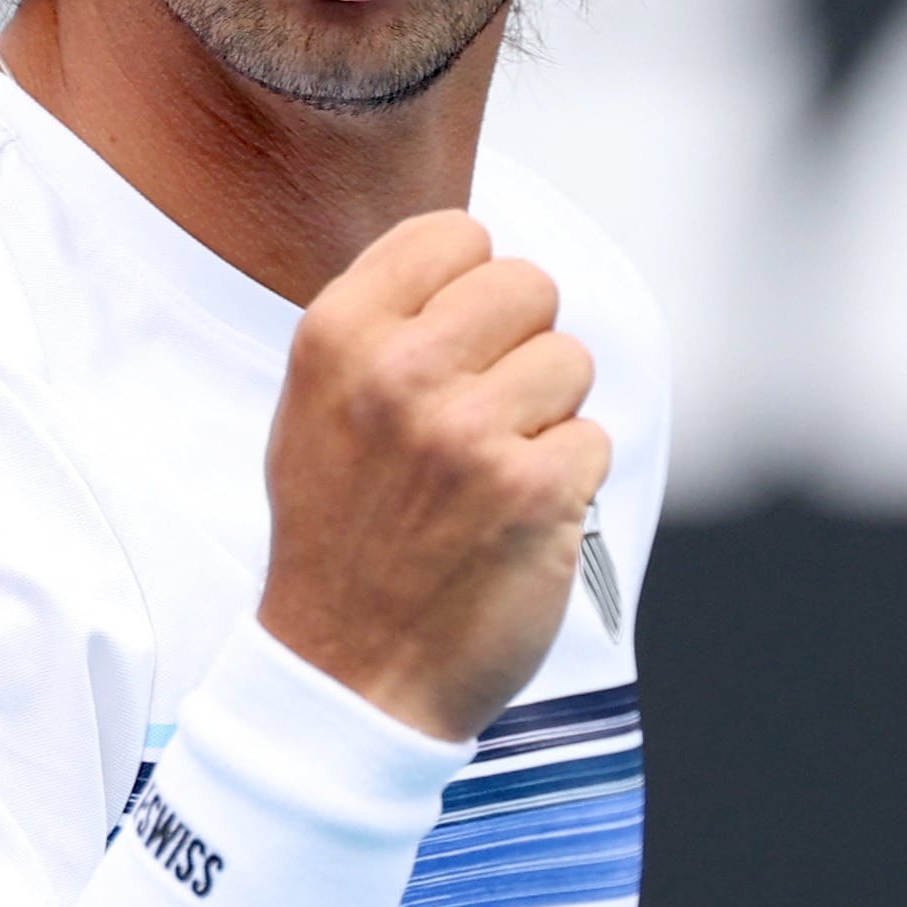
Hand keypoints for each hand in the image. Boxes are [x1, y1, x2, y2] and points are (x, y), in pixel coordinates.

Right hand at [255, 209, 608, 742]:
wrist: (349, 673)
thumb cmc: (339, 534)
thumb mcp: (312, 405)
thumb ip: (380, 322)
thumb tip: (470, 258)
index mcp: (338, 336)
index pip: (455, 233)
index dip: (470, 284)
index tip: (456, 339)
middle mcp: (399, 372)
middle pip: (529, 282)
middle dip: (523, 341)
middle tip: (487, 405)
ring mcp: (469, 432)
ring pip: (571, 359)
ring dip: (549, 414)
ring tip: (494, 467)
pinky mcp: (535, 491)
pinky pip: (594, 438)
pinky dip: (568, 479)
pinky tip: (515, 516)